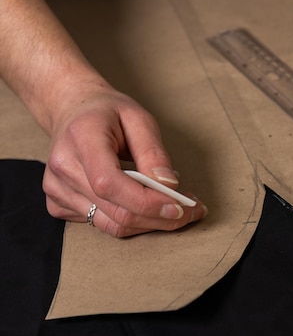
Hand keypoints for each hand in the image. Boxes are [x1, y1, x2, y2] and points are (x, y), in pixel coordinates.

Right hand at [43, 83, 206, 236]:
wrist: (71, 109)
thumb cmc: (108, 112)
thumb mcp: (139, 118)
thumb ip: (154, 152)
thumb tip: (169, 185)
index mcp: (81, 139)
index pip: (110, 184)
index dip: (147, 202)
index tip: (181, 207)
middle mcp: (64, 168)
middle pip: (115, 212)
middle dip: (160, 218)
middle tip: (192, 212)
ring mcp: (57, 188)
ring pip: (111, 225)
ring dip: (150, 223)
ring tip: (176, 211)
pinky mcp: (59, 203)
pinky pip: (102, 224)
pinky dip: (132, 222)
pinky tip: (147, 208)